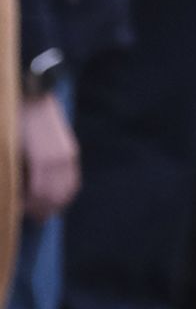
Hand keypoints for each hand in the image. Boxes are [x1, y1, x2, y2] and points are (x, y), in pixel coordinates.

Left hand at [19, 94, 78, 218]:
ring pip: (67, 191)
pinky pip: (73, 180)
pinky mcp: (71, 152)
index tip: (14, 210)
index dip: (26, 207)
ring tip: (40, 210)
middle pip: (54, 198)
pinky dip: (65, 193)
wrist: (35, 95)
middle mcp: (60, 161)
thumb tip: (12, 192)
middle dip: (40, 209)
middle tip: (26, 213)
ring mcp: (69, 156)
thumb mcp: (10, 147)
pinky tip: (55, 198)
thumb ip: (14, 172)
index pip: (38, 197)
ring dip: (54, 204)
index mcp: (43, 161)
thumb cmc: (16, 121)